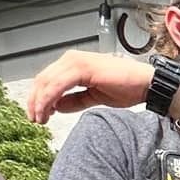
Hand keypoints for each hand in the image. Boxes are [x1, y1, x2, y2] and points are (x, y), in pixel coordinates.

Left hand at [24, 50, 156, 124]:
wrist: (145, 84)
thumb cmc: (127, 87)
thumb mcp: (94, 97)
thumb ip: (74, 100)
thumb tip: (57, 106)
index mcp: (74, 64)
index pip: (47, 79)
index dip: (38, 98)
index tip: (37, 114)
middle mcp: (72, 59)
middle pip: (42, 79)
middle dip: (35, 101)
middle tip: (34, 119)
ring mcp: (76, 62)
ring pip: (47, 82)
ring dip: (40, 102)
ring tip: (40, 118)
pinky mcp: (82, 68)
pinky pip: (58, 84)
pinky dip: (49, 98)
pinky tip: (48, 110)